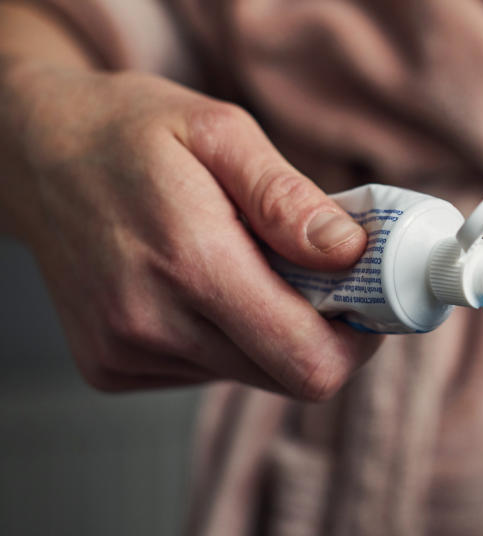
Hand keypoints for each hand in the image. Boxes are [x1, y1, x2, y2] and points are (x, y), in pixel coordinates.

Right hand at [0, 63, 379, 397]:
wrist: (34, 154)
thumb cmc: (130, 132)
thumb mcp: (220, 132)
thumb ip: (288, 199)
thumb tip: (349, 255)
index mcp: (191, 262)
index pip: (307, 360)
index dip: (357, 344)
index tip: (368, 305)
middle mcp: (152, 323)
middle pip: (287, 377)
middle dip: (321, 333)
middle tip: (318, 278)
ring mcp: (126, 352)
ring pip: (249, 375)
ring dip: (270, 331)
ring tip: (246, 267)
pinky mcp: (112, 367)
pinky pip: (206, 372)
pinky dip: (225, 337)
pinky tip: (200, 288)